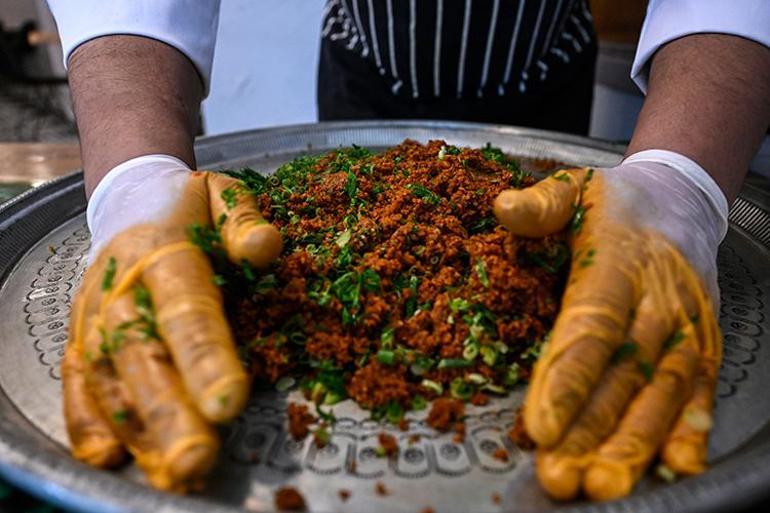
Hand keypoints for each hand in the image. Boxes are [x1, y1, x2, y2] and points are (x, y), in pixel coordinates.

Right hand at [62, 156, 281, 490]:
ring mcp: (96, 314)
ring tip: (169, 470)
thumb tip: (264, 247)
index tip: (230, 400)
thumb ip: (243, 219)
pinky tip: (108, 455)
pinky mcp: (81, 335)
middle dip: (169, 410)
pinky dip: (87, 419)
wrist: (130, 200)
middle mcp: (121, 287)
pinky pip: (78, 380)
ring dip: (137, 427)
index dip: (206, 356)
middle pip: (143, 354)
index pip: (185, 308)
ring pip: (111, 376)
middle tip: (198, 457)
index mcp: (162, 249)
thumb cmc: (188, 207)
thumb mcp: (223, 195)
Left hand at [494, 150, 727, 500]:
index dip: (568, 376)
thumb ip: (540, 204)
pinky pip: (700, 390)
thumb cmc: (615, 204)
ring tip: (603, 482)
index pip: (591, 325)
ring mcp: (686, 327)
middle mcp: (658, 300)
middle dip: (592, 428)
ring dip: (634, 441)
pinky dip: (691, 429)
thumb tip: (501, 209)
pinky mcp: (705, 344)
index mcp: (618, 261)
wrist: (681, 201)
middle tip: (560, 472)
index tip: (541, 422)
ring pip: (662, 391)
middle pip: (623, 372)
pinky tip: (676, 467)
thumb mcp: (573, 188)